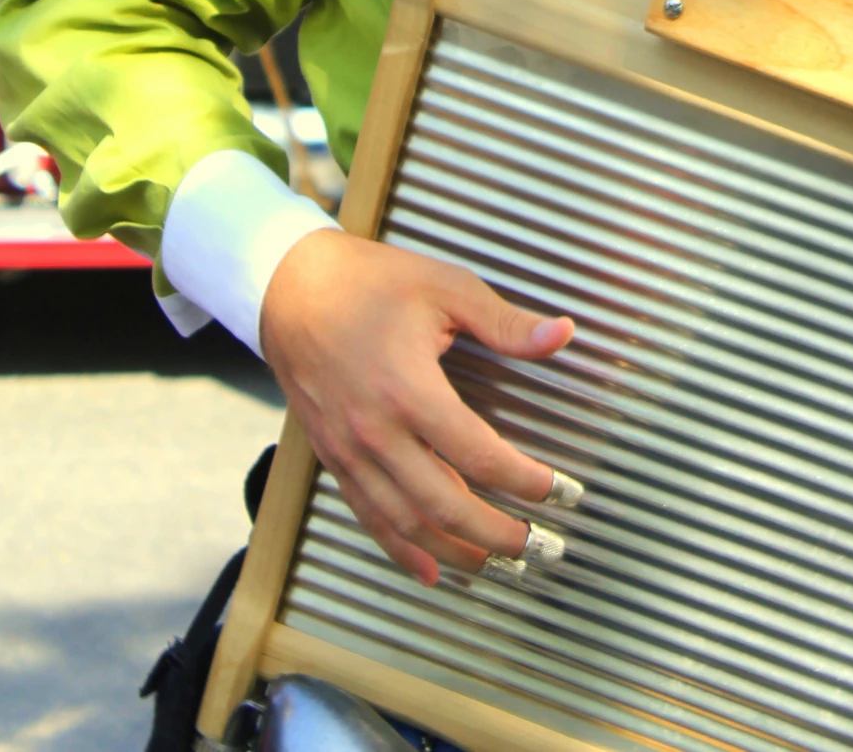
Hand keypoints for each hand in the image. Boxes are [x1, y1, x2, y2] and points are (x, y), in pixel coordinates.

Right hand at [260, 229, 574, 586]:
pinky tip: (430, 568)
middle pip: (445, 507)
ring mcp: (351, 452)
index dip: (525, 481)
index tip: (557, 490)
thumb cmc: (368, 283)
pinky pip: (370, 517)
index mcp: (411, 391)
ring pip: (407, 524)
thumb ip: (506, 322)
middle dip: (496, 534)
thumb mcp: (446, 288)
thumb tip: (561, 334)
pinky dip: (401, 551)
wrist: (291, 289)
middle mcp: (377, 433)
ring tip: (495, 562)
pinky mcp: (334, 459)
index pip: (480, 456)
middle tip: (536, 544)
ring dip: (455, 551)